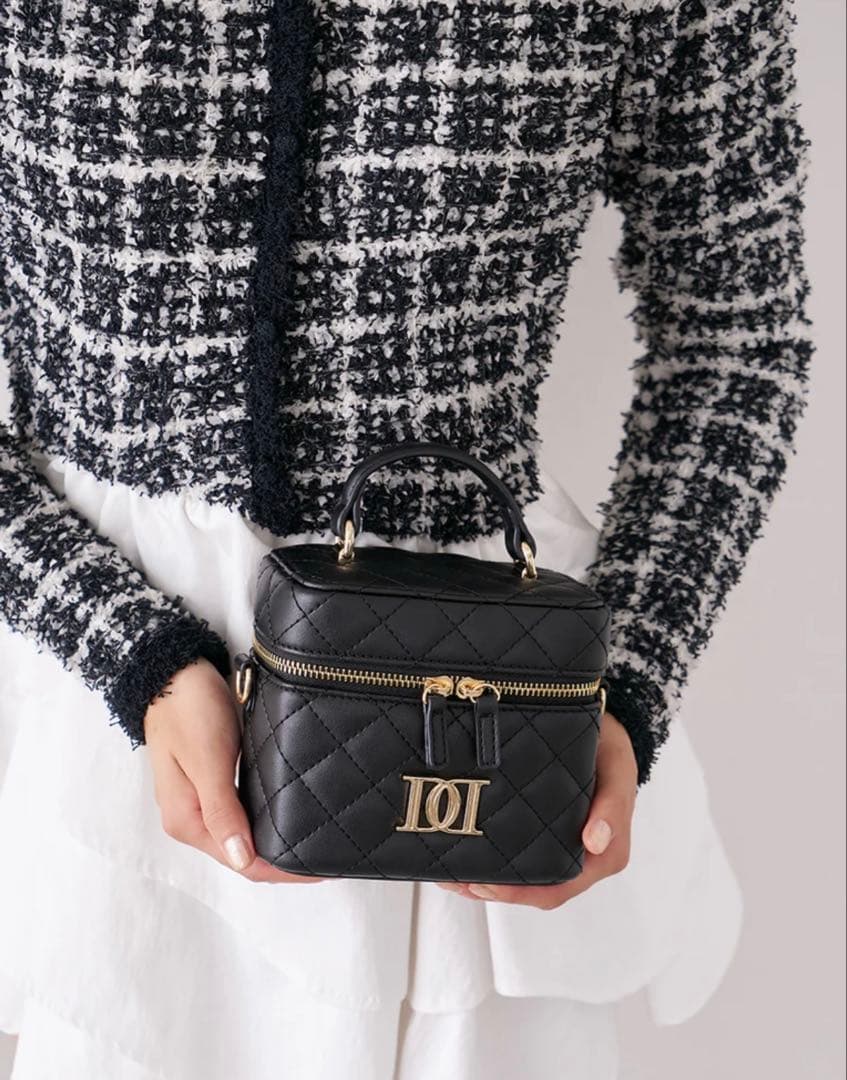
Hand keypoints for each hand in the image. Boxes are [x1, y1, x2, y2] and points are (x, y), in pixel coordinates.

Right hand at [144, 657, 322, 883]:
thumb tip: (242, 859)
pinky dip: (266, 818)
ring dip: (276, 841)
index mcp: (187, 821)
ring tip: (316, 840)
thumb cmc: (188, 710)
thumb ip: (221, 810)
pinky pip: (243, 811)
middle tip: (328, 854)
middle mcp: (192, 818)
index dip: (282, 870)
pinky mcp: (213, 781)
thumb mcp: (208, 759)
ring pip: (245, 834)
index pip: (242, 862)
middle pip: (244, 853)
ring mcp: (201, 801)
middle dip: (283, 861)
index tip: (319, 868)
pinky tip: (290, 813)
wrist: (172, 672)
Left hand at [437, 709, 637, 908]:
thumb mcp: (616, 765)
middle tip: (457, 880)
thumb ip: (613, 802)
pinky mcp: (541, 833)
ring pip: (520, 879)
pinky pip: (515, 856)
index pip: (559, 887)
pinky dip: (487, 862)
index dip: (521, 894)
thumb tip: (596, 843)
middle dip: (493, 890)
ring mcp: (559, 846)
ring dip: (484, 881)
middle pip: (533, 890)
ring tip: (449, 874)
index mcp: (603, 852)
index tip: (486, 884)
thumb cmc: (608, 747)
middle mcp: (580, 857)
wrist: (598, 726)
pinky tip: (459, 857)